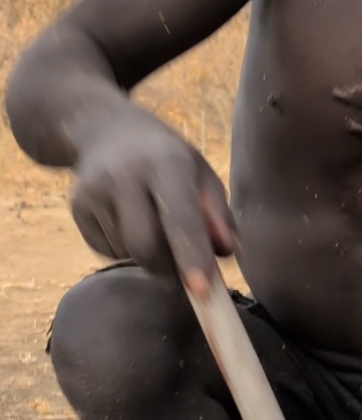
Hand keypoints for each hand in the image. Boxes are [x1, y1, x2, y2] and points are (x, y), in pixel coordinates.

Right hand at [71, 108, 235, 283]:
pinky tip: (127, 220)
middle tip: (184, 265)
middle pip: (146, 247)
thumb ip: (219, 214)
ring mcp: (94, 191)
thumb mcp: (201, 174)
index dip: (191, 255)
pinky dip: (125, 249)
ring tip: (151, 222)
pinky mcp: (77, 208)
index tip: (201, 290)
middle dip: (169, 269)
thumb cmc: (167, 159)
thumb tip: (227, 251)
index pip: (179, 216)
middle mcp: (124, 174)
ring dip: (148, 255)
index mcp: (165, 163)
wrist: (104, 129)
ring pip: (128, 253)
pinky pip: (108, 252)